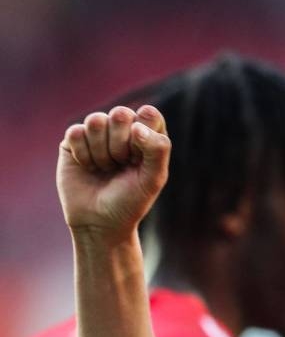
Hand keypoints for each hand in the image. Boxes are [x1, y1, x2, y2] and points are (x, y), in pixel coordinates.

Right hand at [57, 105, 170, 242]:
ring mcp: (98, 133)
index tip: (139, 160)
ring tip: (105, 168)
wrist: (100, 222)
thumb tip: (136, 126)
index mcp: (148, 134)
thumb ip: (158, 149)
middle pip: (120, 114)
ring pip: (96, 120)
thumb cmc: (131, 200)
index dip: (142, 136)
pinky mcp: (74, 140)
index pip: (148, 114)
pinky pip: (76, 132)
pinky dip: (83, 155)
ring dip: (101, 151)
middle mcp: (123, 129)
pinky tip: (88, 168)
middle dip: (120, 145)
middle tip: (121, 165)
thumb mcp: (154, 179)